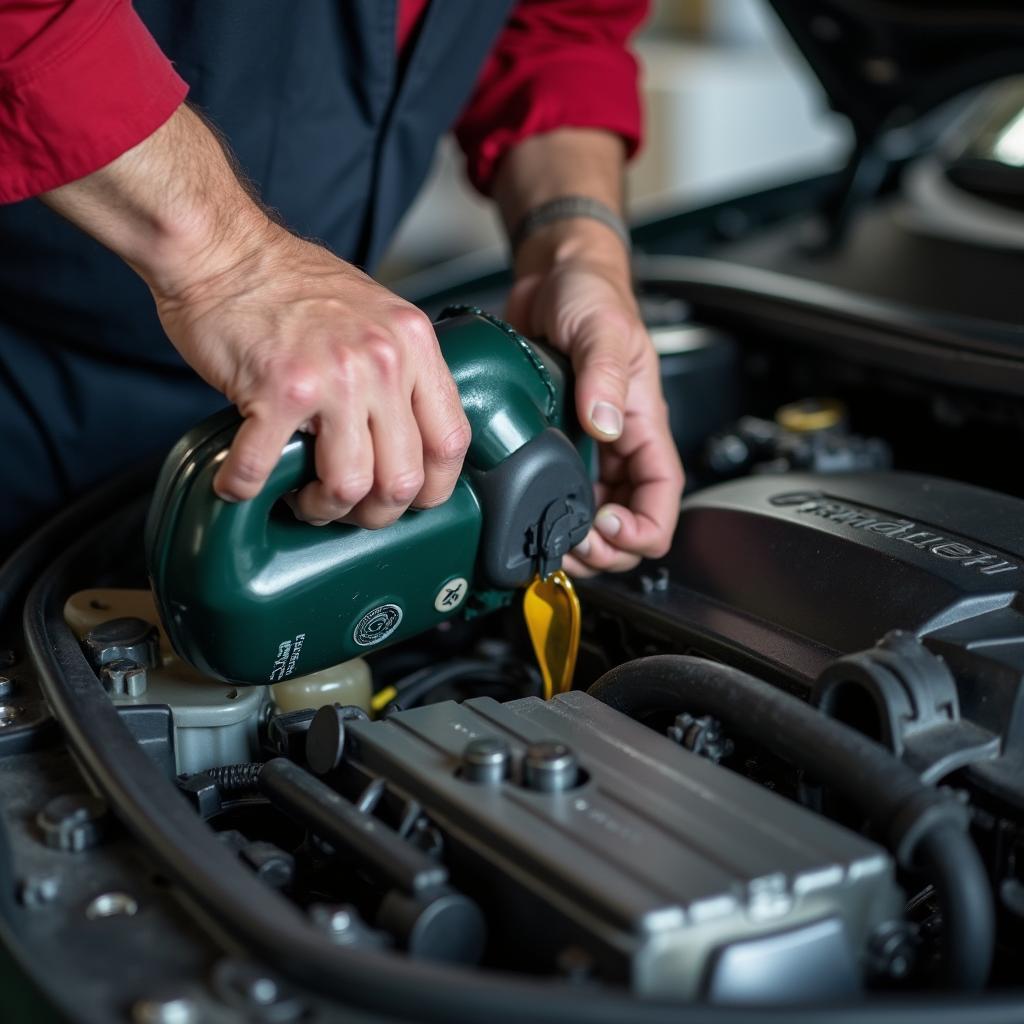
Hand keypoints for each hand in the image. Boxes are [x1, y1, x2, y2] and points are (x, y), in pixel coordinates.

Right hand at [153, 224, 470, 526]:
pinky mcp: (276, 390)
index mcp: (413, 345)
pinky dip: (247, 487)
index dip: (433, 487)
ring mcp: (332, 378)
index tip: (408, 499)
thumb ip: (399, 371)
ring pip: (348, 486)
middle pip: (402, 479)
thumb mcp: (375, 315)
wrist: (221, 247)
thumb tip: (406, 439)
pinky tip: (241, 481)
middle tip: (346, 505)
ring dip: (320, 508)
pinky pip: (266, 469)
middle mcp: (382, 362)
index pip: (451, 441)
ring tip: (301, 495)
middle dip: (374, 512)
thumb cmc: (289, 282)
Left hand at [505, 226, 683, 575]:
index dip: (642, 527)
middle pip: (628, 518)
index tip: (608, 526)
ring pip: (591, 514)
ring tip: (548, 539)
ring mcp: (587, 447)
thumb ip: (603, 375)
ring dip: (574, 538)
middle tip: (570, 543)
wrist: (553, 276)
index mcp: (643, 423)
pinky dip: (546, 512)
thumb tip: (604, 425)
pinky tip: (526, 512)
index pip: (662, 496)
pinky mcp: (555, 442)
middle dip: (606, 546)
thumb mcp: (602, 329)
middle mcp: (618, 442)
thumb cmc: (591, 294)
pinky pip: (558, 491)